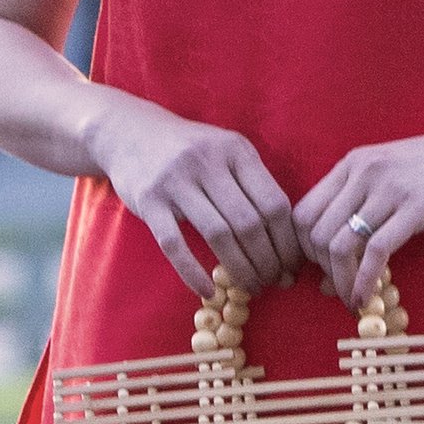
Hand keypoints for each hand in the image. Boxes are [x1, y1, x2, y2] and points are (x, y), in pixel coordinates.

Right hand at [90, 92, 300, 299]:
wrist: (131, 133)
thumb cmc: (191, 151)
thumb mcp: (226, 152)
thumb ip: (254, 184)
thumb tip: (289, 238)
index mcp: (236, 151)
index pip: (274, 203)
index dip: (287, 242)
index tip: (292, 265)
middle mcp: (208, 161)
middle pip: (249, 222)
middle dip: (267, 261)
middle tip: (273, 282)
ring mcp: (176, 181)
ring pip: (218, 235)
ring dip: (239, 269)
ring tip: (250, 287)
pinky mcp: (149, 201)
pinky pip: (175, 245)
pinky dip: (193, 272)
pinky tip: (208, 290)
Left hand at [296, 113, 423, 303]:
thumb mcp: (395, 174)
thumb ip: (365, 204)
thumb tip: (338, 252)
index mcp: (353, 164)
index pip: (303, 213)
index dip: (303, 250)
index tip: (322, 272)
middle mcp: (363, 172)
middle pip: (314, 233)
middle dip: (321, 271)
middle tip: (338, 290)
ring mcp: (389, 188)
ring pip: (339, 244)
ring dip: (340, 282)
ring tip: (352, 300)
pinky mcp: (417, 207)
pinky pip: (375, 251)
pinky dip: (364, 281)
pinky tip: (367, 298)